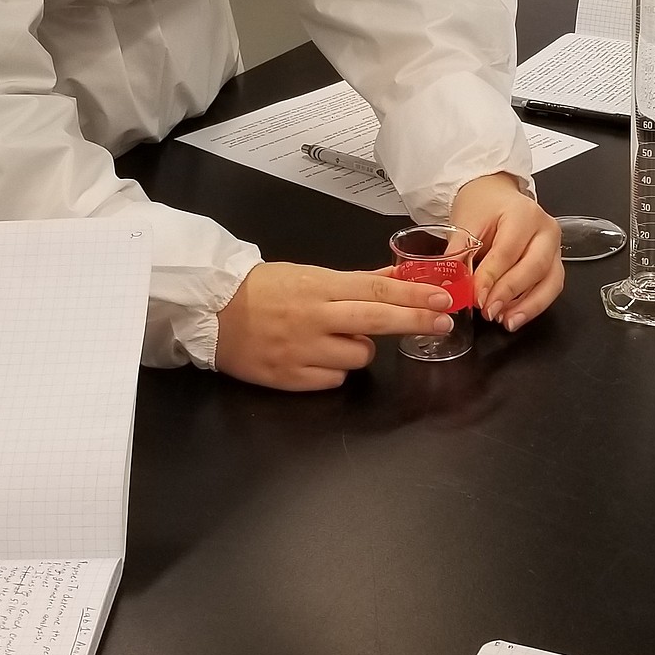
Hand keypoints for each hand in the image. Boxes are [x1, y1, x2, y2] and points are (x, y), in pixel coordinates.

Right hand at [215, 261, 455, 391]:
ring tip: (337, 338)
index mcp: (318, 286)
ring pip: (359, 357)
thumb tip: (399, 277)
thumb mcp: (309, 274)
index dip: (414, 296)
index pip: (377, 290)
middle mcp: (314, 317)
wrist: (210, 312)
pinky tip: (318, 357)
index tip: (443, 300)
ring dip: (360, 349)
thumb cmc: (261, 289)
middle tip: (444, 322)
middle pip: (377, 320)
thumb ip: (357, 281)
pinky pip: (334, 379)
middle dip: (416, 320)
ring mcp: (302, 350)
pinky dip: (334, 370)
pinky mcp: (290, 378)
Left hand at [450, 173, 562, 332]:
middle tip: (489, 311)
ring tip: (505, 321)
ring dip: (529, 306)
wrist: (495, 196)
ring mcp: (555, 247)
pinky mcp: (555, 262)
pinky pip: (551, 288)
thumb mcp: (464, 223)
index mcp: (523, 213)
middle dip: (510, 294)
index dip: (491, 277)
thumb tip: (452, 284)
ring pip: (551, 282)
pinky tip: (514, 316)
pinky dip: (533, 305)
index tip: (475, 297)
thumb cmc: (482, 207)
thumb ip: (459, 253)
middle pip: (535, 266)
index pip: (507, 251)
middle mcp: (546, 229)